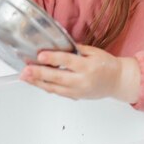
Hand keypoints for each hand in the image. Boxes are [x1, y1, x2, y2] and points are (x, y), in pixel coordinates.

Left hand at [19, 44, 139, 102]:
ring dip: (38, 82)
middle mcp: (82, 80)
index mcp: (88, 66)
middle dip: (39, 73)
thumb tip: (59, 46)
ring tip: (25, 77)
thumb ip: (77, 49)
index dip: (53, 58)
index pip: (68, 61)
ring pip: (54, 88)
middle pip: (58, 77)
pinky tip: (35, 83)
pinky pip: (58, 93)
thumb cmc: (107, 65)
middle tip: (26, 70)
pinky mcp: (76, 97)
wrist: (118, 81)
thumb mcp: (95, 51)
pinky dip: (45, 87)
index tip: (41, 55)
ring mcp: (78, 90)